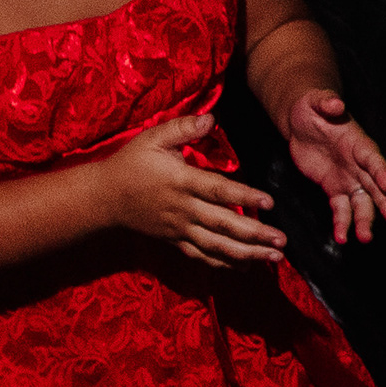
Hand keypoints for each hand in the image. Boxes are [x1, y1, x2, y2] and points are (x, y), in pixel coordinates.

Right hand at [98, 110, 286, 265]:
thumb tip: (211, 118)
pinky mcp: (175, 241)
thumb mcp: (152, 138)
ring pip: (216, 245)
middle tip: (282, 240)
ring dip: (247, 254)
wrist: (104, 197)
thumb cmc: (131, 164)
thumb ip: (183, 128)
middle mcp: (183, 209)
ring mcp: (179, 229)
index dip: (244, 196)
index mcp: (181, 181)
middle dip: (255, 234)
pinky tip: (247, 267)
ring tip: (274, 258)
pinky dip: (224, 264)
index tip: (269, 202)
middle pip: (223, 224)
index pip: (218, 190)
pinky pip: (202, 256)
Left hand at [278, 91, 385, 246]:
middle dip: (384, 202)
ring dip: (364, 220)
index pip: (373, 159)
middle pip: (375, 186)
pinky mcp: (334, 189)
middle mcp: (359, 164)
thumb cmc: (312, 108)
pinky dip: (342, 223)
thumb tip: (335, 103)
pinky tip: (341, 237)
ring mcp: (348, 178)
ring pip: (361, 202)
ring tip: (364, 238)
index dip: (381, 171)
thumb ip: (326, 102)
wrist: (302, 122)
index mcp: (358, 143)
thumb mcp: (316, 101)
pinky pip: (341, 208)